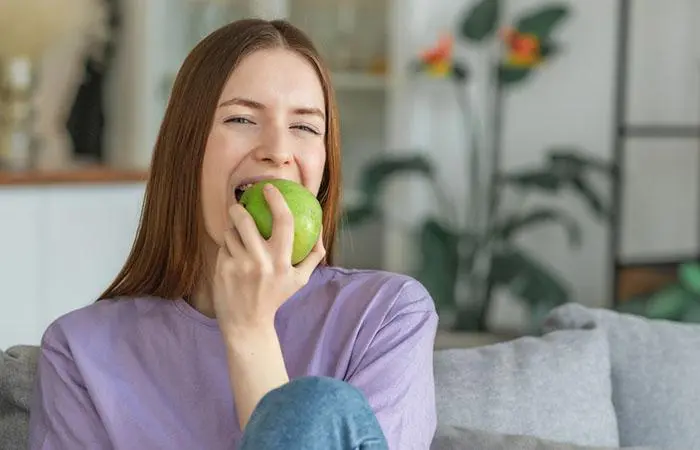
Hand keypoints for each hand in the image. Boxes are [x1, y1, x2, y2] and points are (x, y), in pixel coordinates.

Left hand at [212, 183, 325, 334]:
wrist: (248, 324)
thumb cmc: (276, 297)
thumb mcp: (300, 280)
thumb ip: (314, 255)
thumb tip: (319, 229)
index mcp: (283, 262)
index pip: (283, 221)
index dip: (276, 200)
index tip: (268, 188)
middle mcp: (261, 262)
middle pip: (245, 220)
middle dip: (238, 209)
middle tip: (239, 207)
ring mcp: (239, 266)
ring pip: (230, 233)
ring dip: (232, 231)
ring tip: (237, 237)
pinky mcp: (222, 270)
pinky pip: (223, 247)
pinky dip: (227, 248)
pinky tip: (231, 256)